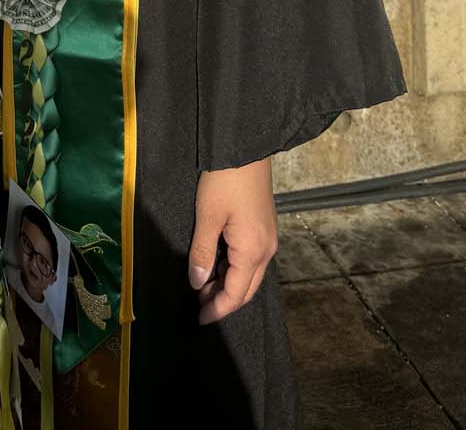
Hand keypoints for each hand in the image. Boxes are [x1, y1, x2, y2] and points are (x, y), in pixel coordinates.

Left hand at [188, 156, 277, 324]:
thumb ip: (203, 253)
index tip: (200, 319)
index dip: (218, 309)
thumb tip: (197, 283)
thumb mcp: (208, 217)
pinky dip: (234, 268)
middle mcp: (266, 249)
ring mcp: (268, 237)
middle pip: (247, 288)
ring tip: (203, 286)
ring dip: (228, 283)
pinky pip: (251, 258)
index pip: (236, 293)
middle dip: (224, 300)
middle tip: (200, 307)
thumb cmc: (225, 180)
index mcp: (253, 251)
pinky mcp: (264, 226)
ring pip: (249, 273)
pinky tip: (217, 264)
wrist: (245, 146)